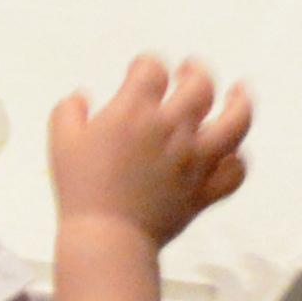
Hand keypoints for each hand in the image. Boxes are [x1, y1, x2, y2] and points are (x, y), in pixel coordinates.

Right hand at [43, 54, 253, 246]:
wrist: (107, 237)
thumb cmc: (81, 188)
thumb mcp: (62, 142)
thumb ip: (68, 112)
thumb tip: (81, 95)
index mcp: (135, 111)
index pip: (153, 68)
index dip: (147, 64)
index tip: (141, 71)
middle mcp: (172, 128)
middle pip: (200, 85)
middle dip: (195, 70)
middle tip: (188, 70)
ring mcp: (195, 160)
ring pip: (234, 122)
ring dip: (239, 102)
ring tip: (238, 91)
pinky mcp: (204, 190)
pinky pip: (235, 172)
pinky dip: (237, 160)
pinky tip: (230, 152)